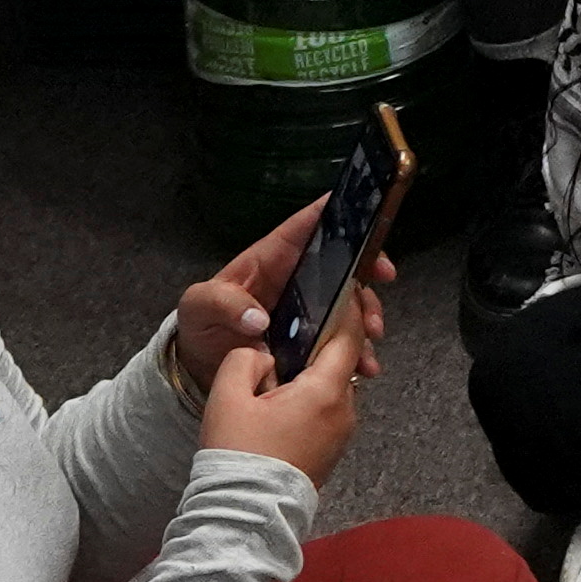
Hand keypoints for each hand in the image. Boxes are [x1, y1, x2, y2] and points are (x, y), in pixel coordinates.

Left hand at [173, 201, 379, 482]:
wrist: (199, 366)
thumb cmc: (200, 324)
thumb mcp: (200, 307)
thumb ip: (224, 304)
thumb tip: (258, 320)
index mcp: (272, 258)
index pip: (307, 225)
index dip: (338, 214)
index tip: (367, 221)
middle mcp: (296, 278)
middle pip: (342, 263)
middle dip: (368, 271)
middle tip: (382, 282)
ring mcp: (308, 309)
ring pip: (350, 302)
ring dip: (367, 318)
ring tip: (371, 340)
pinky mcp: (312, 338)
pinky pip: (343, 338)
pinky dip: (358, 351)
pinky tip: (364, 366)